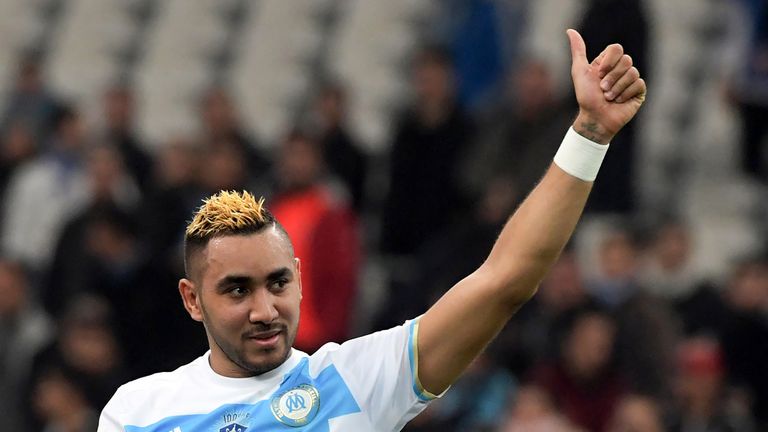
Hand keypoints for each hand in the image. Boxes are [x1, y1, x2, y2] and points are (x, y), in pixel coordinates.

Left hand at [567, 29, 645, 143]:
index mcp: (608, 62)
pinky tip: (618, 101)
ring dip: (617, 88)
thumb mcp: (579, 72)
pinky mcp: (639, 91)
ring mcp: (631, 80)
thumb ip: (578, 51)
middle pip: (626, 60)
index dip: (609, 61)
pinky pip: (639, 84)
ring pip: (632, 73)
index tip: (599, 73)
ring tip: (608, 97)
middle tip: (602, 89)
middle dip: (612, 77)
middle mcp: (621, 69)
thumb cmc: (586, 97)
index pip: (617, 48)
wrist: (595, 118)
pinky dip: (625, 94)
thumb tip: (570, 31)